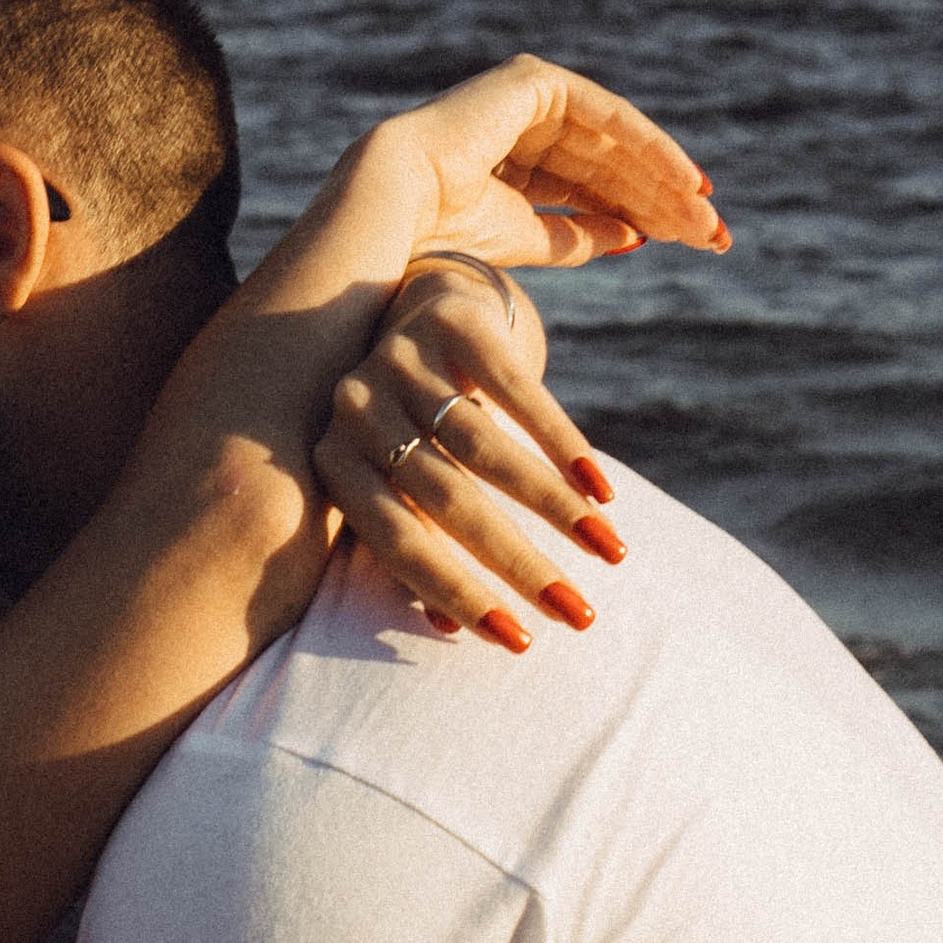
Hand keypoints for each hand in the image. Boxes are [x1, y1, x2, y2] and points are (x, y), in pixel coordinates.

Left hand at [318, 257, 625, 645]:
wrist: (419, 301)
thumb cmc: (414, 421)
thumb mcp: (403, 480)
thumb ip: (420, 544)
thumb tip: (452, 627)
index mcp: (335, 459)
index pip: (394, 542)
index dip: (455, 592)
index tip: (518, 641)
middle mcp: (356, 407)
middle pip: (444, 499)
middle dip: (518, 563)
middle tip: (579, 613)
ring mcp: (399, 357)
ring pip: (485, 448)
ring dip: (554, 507)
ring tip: (607, 551)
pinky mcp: (452, 319)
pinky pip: (517, 391)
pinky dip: (563, 444)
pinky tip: (601, 490)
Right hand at [358, 53, 720, 271]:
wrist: (402, 202)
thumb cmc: (445, 230)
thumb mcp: (528, 238)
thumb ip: (578, 235)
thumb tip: (634, 238)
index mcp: (515, 159)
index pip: (595, 186)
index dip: (645, 214)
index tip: (692, 243)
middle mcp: (525, 122)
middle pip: (613, 165)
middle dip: (664, 202)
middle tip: (714, 237)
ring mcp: (531, 98)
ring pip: (617, 144)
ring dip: (665, 182)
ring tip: (705, 218)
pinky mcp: (537, 82)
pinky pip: (610, 117)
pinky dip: (651, 148)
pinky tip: (685, 182)